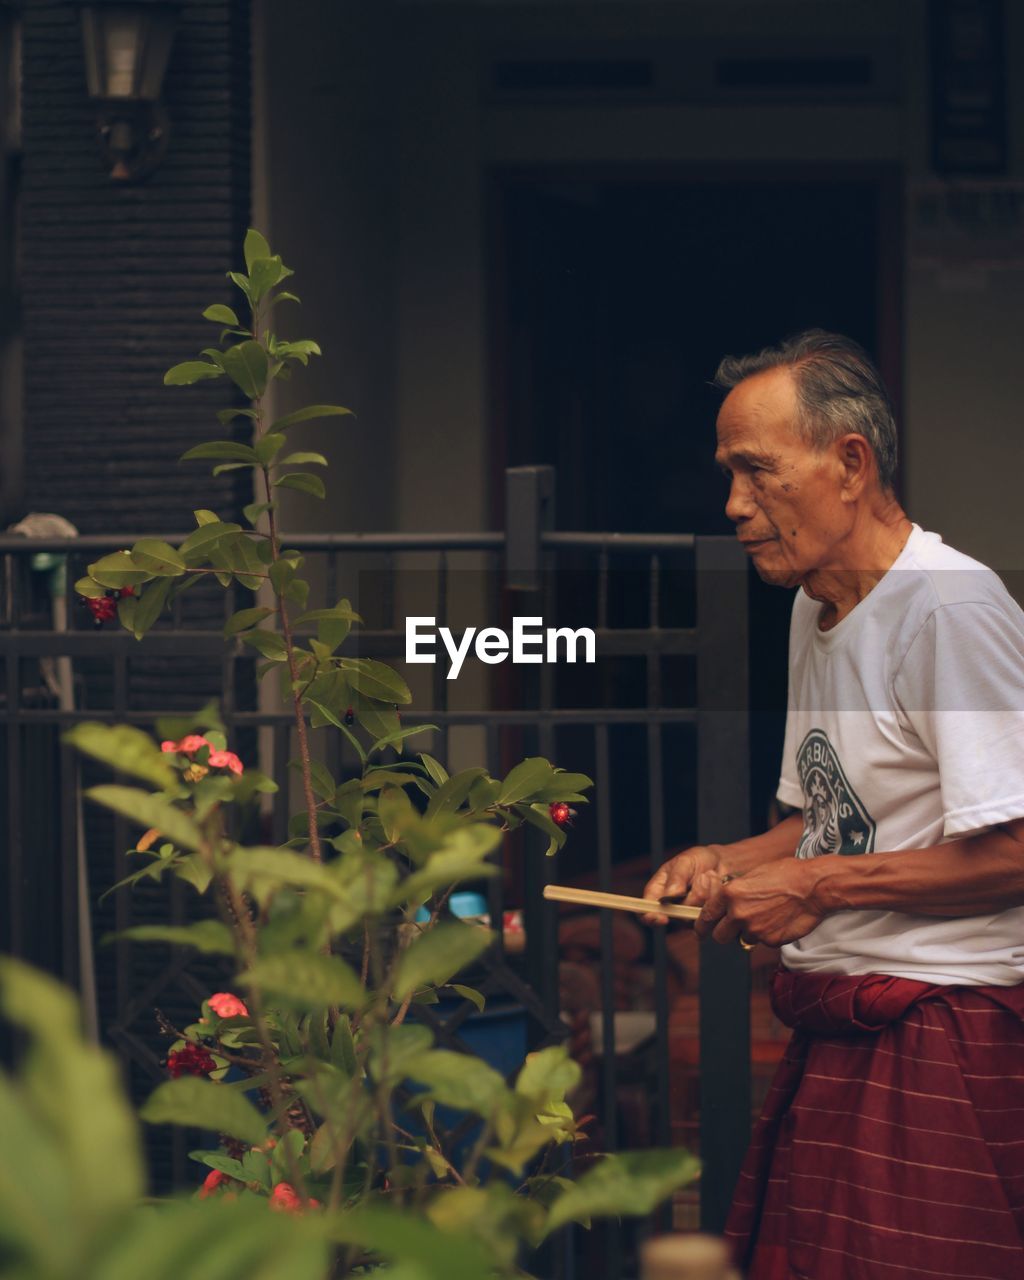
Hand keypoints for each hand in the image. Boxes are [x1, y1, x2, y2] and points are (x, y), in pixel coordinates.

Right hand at [642, 845, 726, 924]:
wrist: (723, 862)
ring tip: (711, 878)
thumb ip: (676, 877)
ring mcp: (688, 916)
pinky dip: (717, 899)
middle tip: (703, 876)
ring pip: (695, 915)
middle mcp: (672, 907)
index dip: (651, 918)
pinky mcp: (706, 921)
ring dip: (707, 894)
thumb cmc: (699, 860)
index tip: (662, 917)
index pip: (647, 911)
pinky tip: (719, 887)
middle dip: (693, 896)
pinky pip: (711, 918)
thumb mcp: (685, 862)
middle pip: (677, 916)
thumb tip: (668, 895)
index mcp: (658, 892)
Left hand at [694, 859, 823, 947]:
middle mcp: (738, 913)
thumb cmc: (785, 874)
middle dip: (725, 932)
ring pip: (742, 939)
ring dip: (750, 932)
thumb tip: (726, 904)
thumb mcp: (752, 875)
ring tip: (765, 917)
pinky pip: (763, 942)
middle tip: (734, 927)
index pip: (706, 916)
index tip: (700, 930)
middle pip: (719, 935)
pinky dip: (768, 935)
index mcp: (730, 894)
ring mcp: (754, 929)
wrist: (812, 887)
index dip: (701, 925)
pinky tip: (779, 921)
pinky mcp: (770, 941)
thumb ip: (735, 892)